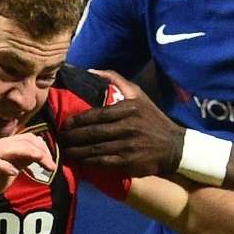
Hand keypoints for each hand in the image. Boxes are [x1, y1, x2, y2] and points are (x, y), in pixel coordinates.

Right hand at [0, 133, 54, 203]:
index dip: (44, 149)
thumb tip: (38, 157)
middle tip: (51, 166)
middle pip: (24, 141)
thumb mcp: (9, 172)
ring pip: (12, 147)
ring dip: (29, 153)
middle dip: (42, 152)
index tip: (52, 164)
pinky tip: (13, 173)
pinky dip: (5, 166)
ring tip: (40, 161)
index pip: (29, 140)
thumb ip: (22, 162)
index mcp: (6, 146)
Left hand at [59, 70, 184, 175]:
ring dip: (76, 151)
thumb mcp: (138, 94)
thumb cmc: (152, 119)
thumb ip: (115, 79)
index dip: (77, 120)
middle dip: (72, 136)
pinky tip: (79, 161)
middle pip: (92, 133)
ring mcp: (127, 146)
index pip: (96, 114)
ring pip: (94, 149)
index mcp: (128, 109)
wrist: (174, 146)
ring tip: (64, 150)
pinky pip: (102, 162)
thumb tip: (90, 70)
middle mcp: (127, 127)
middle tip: (60, 138)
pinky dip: (88, 162)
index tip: (64, 123)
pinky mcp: (128, 162)